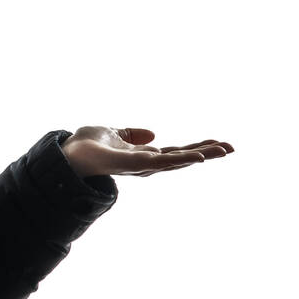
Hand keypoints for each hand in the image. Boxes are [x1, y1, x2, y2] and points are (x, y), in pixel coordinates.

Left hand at [60, 127, 232, 178]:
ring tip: (225, 150)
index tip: (219, 144)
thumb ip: (132, 133)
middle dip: (207, 152)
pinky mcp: (134, 164)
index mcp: (143, 155)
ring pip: (178, 161)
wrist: (66, 152)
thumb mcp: (113, 132)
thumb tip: (153, 134)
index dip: (196, 148)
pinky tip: (200, 158)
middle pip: (182, 158)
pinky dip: (182, 160)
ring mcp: (141, 165)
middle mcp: (146, 163)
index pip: (176, 152)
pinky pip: (163, 162)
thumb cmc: (85, 145)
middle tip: (232, 147)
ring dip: (202, 155)